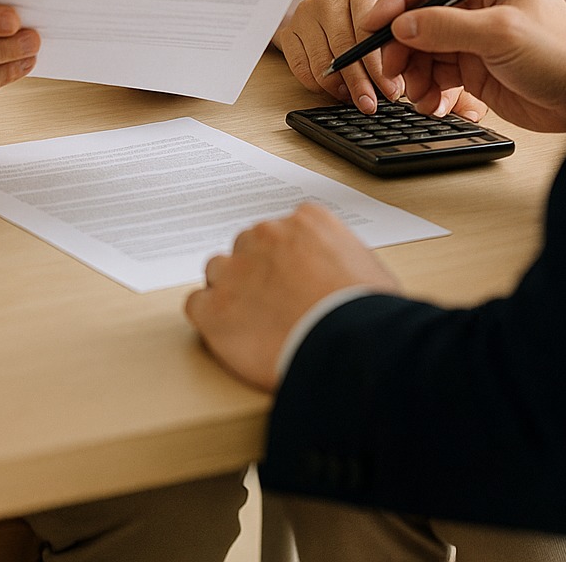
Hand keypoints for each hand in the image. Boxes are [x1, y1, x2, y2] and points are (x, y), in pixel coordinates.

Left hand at [186, 203, 399, 390]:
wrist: (349, 343)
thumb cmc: (367, 312)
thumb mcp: (368, 267)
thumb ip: (341, 256)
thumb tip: (338, 275)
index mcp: (306, 221)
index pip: (282, 231)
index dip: (284, 260)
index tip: (290, 280)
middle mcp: (267, 235)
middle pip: (248, 247)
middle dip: (256, 273)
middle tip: (273, 305)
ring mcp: (237, 269)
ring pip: (219, 272)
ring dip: (231, 292)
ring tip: (251, 323)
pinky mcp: (216, 307)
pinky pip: (197, 304)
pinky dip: (209, 319)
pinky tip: (228, 335)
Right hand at [274, 0, 402, 111]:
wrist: (337, 10)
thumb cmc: (370, 20)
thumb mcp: (388, 25)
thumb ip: (392, 49)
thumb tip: (396, 86)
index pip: (367, 30)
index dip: (379, 65)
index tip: (391, 90)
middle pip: (343, 47)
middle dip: (360, 82)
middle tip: (371, 104)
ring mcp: (305, 13)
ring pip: (321, 61)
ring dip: (339, 87)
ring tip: (354, 99)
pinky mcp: (288, 31)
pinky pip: (300, 67)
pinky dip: (317, 85)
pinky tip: (334, 90)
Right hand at [361, 0, 565, 132]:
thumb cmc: (559, 52)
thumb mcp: (500, 33)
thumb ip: (446, 26)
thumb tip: (401, 25)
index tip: (375, 22)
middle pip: (419, 10)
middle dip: (401, 41)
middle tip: (389, 67)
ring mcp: (473, 30)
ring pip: (422, 44)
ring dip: (412, 69)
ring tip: (415, 93)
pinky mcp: (472, 62)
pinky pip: (435, 69)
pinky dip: (427, 87)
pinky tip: (432, 103)